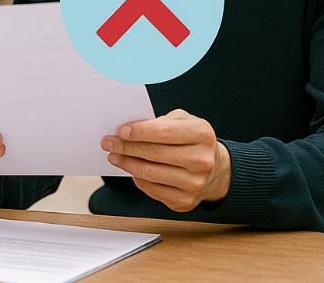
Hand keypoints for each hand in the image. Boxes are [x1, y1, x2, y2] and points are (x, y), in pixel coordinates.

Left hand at [103, 108, 230, 211]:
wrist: (215, 169)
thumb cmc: (191, 140)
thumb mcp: (183, 121)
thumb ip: (159, 121)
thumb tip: (128, 129)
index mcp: (202, 135)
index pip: (164, 132)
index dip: (139, 131)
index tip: (120, 131)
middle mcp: (202, 161)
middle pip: (154, 153)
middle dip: (126, 147)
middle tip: (108, 142)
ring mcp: (195, 184)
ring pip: (150, 173)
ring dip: (126, 163)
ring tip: (114, 155)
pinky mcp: (185, 202)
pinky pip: (151, 189)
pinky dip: (137, 178)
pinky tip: (130, 169)